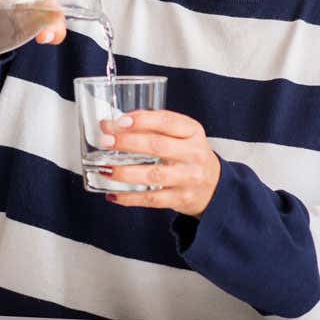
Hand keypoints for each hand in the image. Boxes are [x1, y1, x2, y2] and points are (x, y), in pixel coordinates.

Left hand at [97, 110, 221, 217]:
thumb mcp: (180, 135)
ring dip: (125, 172)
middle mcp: (193, 154)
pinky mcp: (181, 199)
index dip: (142, 120)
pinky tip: (113, 194)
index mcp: (193, 132)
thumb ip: (151, 127)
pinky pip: (151, 199)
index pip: (167, 121)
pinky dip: (129, 198)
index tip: (119, 121)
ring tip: (105, 169)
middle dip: (127, 143)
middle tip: (105, 141)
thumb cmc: (189, 155)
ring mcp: (188, 178)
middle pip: (158, 146)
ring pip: (153, 174)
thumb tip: (110, 125)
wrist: (214, 186)